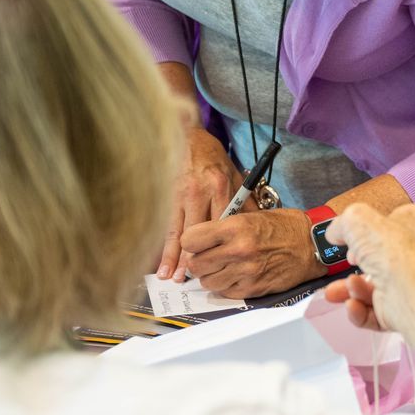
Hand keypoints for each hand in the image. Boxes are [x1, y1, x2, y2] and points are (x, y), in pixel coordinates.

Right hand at [158, 127, 244, 278]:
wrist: (185, 135)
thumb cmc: (212, 158)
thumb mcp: (234, 175)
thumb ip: (244, 201)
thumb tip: (257, 224)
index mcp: (221, 188)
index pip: (223, 225)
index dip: (221, 248)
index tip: (221, 265)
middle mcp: (200, 192)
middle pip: (200, 233)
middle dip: (195, 259)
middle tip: (191, 279)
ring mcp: (180, 194)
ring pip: (179, 232)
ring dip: (174, 258)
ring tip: (170, 277)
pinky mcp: (164, 196)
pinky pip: (164, 226)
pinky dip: (161, 246)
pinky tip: (157, 261)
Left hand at [180, 209, 322, 297]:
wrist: (313, 245)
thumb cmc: (284, 227)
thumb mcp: (251, 216)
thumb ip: (223, 228)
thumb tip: (198, 240)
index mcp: (235, 228)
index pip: (189, 240)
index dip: (192, 242)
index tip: (198, 243)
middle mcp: (238, 250)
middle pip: (195, 264)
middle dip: (200, 261)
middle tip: (210, 257)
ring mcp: (245, 272)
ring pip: (207, 282)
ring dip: (212, 276)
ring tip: (225, 267)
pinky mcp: (253, 288)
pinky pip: (225, 292)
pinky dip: (227, 286)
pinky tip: (238, 275)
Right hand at [319, 204, 414, 345]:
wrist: (410, 291)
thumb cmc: (396, 253)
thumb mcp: (357, 220)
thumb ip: (343, 223)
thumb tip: (335, 232)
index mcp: (414, 225)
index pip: (393, 222)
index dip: (371, 228)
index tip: (352, 233)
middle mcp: (413, 256)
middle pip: (377, 259)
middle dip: (352, 266)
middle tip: (346, 262)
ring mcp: (407, 284)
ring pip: (371, 289)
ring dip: (350, 290)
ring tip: (338, 291)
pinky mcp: (400, 309)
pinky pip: (373, 313)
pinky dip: (358, 310)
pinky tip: (353, 304)